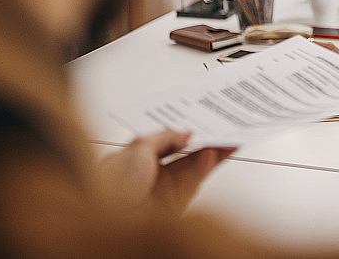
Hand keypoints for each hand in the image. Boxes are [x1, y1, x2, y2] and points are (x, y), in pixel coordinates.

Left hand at [99, 130, 235, 214]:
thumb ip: (166, 137)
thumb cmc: (113, 183)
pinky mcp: (177, 202)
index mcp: (136, 158)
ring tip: (226, 138)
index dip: (183, 131)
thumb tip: (184, 133)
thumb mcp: (139, 147)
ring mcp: (165, 189)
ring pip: (194, 167)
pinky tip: (213, 154)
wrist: (111, 217)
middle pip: (184, 154)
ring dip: (211, 152)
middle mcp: (151, 174)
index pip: (166, 141)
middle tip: (221, 128)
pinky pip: (195, 180)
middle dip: (203, 141)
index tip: (200, 122)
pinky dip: (206, 166)